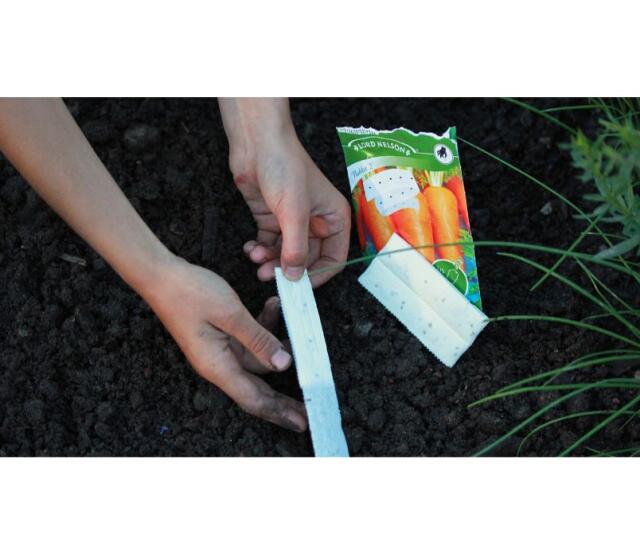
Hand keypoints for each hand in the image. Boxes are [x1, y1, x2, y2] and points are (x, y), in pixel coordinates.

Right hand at [143, 256, 307, 431]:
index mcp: (218, 366)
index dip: (279, 413)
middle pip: (258, 387)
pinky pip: (250, 339)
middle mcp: (219, 363)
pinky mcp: (222, 335)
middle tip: (312, 403)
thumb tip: (284, 364)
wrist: (160, 274)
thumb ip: (259, 340)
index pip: (254, 399)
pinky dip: (263, 326)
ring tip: (294, 325)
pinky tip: (273, 305)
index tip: (303, 422)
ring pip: (258, 358)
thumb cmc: (189, 293)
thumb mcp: (231, 315)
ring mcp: (220, 350)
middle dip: (285, 395)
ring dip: (277, 342)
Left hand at [219, 98, 350, 286]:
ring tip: (256, 258)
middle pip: (306, 259)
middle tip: (269, 276)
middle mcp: (316, 221)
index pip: (334, 258)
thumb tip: (295, 277)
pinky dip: (259, 250)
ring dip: (270, 260)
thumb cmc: (284, 166)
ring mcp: (293, 221)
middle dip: (287, 268)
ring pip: (285, 253)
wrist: (256, 142)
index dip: (318, 275)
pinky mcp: (272, 218)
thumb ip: (296, 249)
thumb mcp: (294, 213)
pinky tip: (250, 248)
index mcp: (334, 218)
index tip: (299, 286)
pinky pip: (269, 244)